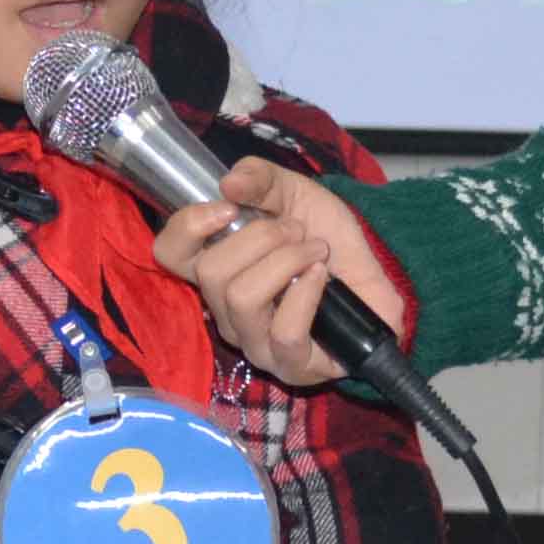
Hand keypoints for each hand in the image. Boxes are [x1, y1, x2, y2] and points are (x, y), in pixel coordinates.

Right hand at [152, 157, 407, 390]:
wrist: (374, 272)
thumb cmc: (325, 238)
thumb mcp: (294, 192)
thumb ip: (260, 179)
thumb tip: (229, 183)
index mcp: (215, 270)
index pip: (168, 253)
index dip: (189, 226)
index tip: (229, 207)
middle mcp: (225, 312)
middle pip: (211, 273)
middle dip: (261, 238)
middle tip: (296, 230)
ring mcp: (255, 344)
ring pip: (243, 299)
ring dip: (286, 261)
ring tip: (316, 251)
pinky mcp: (291, 365)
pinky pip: (284, 331)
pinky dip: (306, 294)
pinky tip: (322, 277)